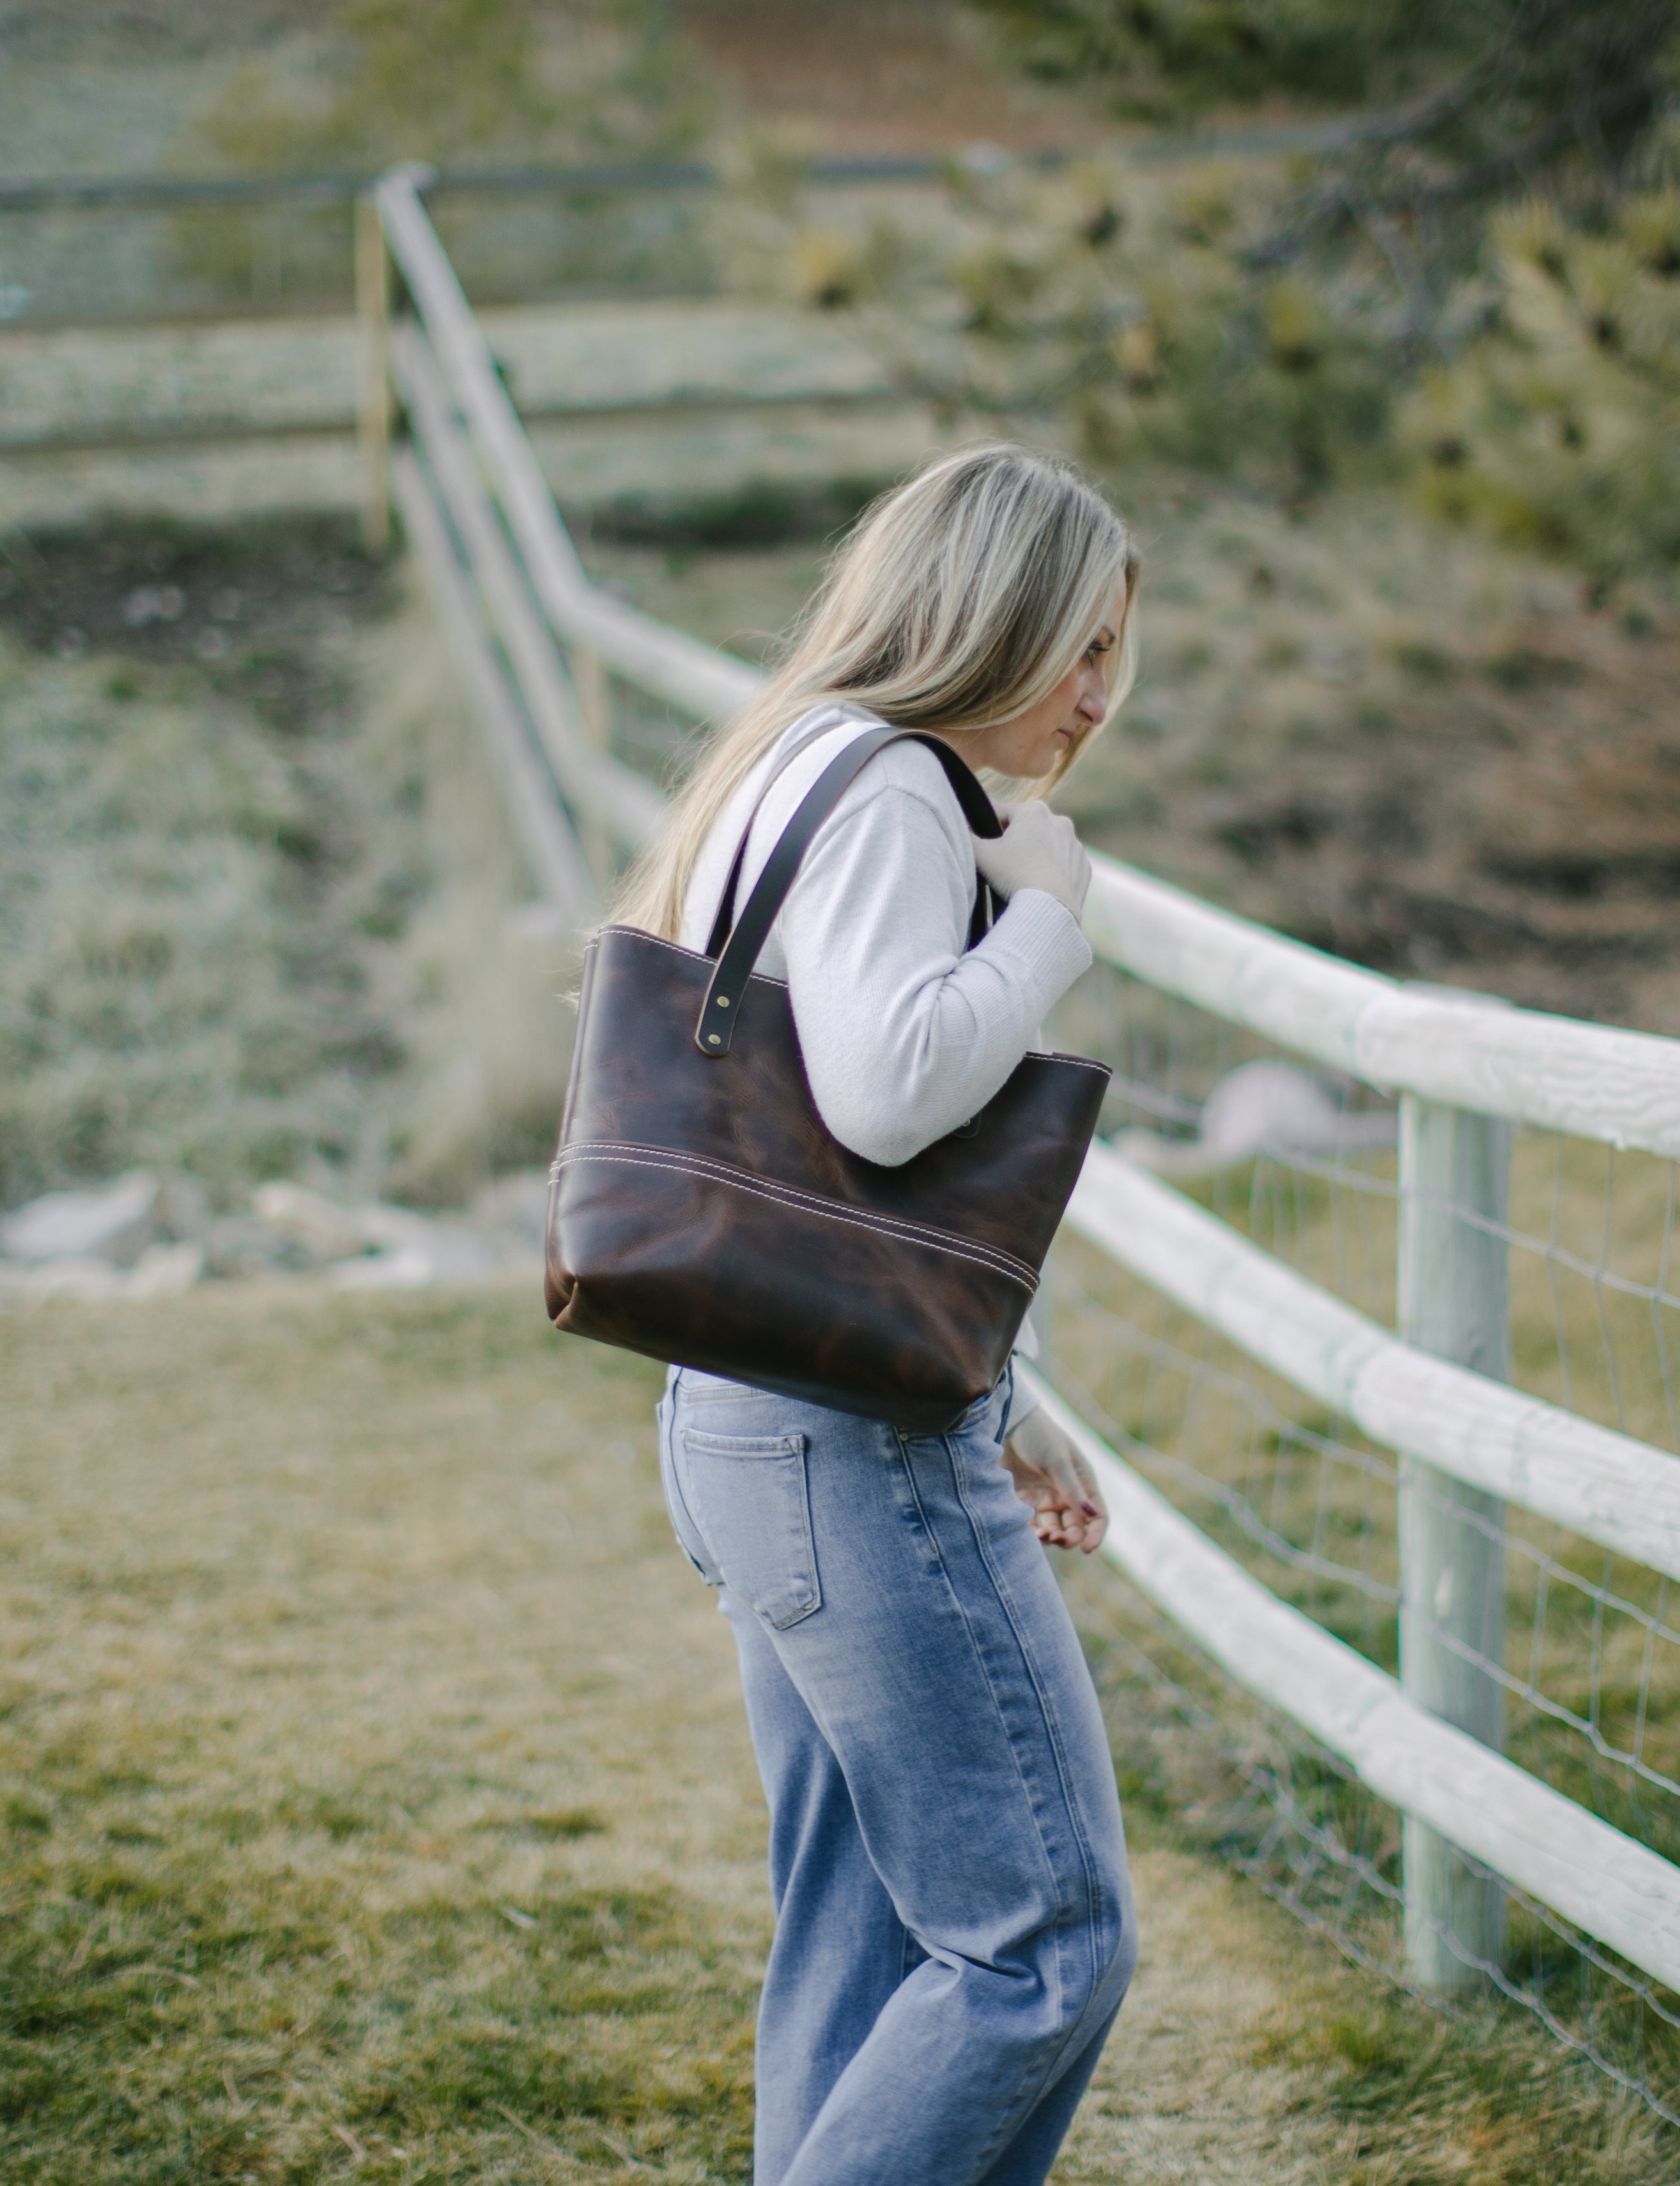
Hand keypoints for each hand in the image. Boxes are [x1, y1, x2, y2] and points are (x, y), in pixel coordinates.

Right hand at [974, 801, 1091, 920]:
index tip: (978, 841)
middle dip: (1012, 841)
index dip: (984, 826)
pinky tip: (1039, 887)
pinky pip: (1063, 866)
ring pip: (1047, 847)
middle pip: (1026, 828)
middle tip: (997, 863)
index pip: (1001, 812)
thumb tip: (957, 829)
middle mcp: (1060, 822)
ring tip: (1018, 877)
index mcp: (1034, 810)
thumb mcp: (980, 854)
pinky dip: (1052, 873)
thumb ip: (965, 837)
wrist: (1049, 909)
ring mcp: (1075, 846)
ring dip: (1033, 856)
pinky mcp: (1084, 868)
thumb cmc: (1013, 875)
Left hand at [1001, 1406, 1107, 1554]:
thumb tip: (1091, 1515)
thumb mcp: (1057, 1460)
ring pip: (1054, 1530)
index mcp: (1083, 1483)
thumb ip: (1072, 1489)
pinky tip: (1027, 1533)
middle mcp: (1066, 1495)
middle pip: (1075, 1528)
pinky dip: (1032, 1533)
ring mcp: (1045, 1500)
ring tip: (1040, 1536)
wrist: (1005, 1424)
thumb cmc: (1037, 1435)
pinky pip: (1032, 1526)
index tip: (1087, 1549)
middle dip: (1069, 1539)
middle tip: (1056, 1538)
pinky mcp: (1024, 1503)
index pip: (1097, 1516)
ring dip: (1050, 1538)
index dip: (1096, 1534)